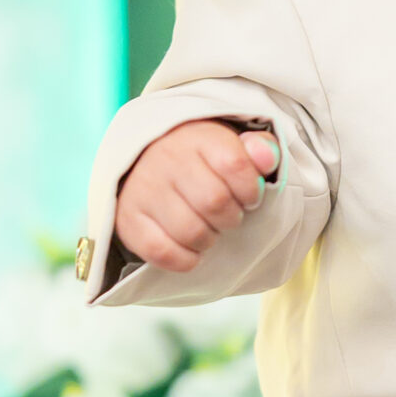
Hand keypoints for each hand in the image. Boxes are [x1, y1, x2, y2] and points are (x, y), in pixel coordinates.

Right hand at [116, 122, 279, 275]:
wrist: (145, 162)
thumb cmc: (200, 161)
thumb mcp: (232, 146)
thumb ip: (260, 149)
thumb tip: (267, 157)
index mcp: (197, 138)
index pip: (236, 165)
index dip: (251, 190)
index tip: (249, 196)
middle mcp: (166, 159)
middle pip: (215, 203)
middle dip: (232, 217)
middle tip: (227, 215)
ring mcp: (143, 190)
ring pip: (191, 232)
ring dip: (209, 239)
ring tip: (208, 228)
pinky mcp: (128, 220)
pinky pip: (163, 252)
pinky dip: (185, 258)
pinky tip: (190, 248)